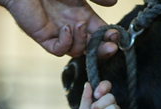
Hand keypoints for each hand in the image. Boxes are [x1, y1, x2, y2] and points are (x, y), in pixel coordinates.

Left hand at [0, 0, 119, 57]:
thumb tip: (114, 3)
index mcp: (82, 14)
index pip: (99, 33)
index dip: (109, 37)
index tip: (116, 35)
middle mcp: (71, 26)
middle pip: (90, 47)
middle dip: (102, 49)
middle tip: (110, 46)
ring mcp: (58, 33)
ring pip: (76, 51)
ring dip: (82, 42)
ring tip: (78, 24)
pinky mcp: (44, 37)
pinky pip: (58, 50)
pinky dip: (65, 43)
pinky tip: (65, 29)